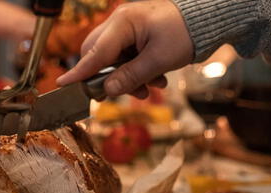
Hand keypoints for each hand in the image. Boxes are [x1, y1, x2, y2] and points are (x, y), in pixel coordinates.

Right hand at [56, 0, 193, 97]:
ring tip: (150, 88)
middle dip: (110, 78)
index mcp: (123, 22)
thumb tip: (107, 91)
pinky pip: (126, 58)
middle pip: (99, 55)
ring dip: (128, 78)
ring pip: (113, 60)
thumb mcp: (159, 60)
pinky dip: (137, 71)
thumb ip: (130, 76)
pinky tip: (156, 79)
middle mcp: (121, 23)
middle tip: (123, 92)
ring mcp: (128, 29)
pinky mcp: (136, 36)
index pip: (95, 52)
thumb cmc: (186, 33)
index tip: (62, 83)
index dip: (80, 71)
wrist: (208, 20)